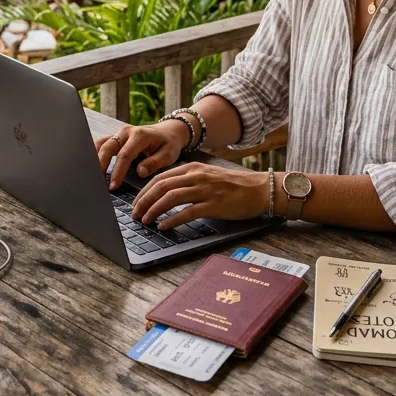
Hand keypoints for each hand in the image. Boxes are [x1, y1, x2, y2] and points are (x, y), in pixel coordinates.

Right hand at [95, 121, 189, 189]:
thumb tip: (140, 172)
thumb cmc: (169, 144)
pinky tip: (93, 167)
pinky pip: (102, 143)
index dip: (117, 172)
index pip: (124, 155)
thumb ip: (154, 163)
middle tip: (98, 183)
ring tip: (93, 176)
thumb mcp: (168, 154)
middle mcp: (127, 131)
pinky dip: (95, 154)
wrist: (168, 131)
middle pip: (107, 148)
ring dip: (95, 159)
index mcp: (140, 135)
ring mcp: (119, 133)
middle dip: (100, 165)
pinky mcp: (116, 137)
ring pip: (101, 144)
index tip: (113, 186)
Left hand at [132, 162, 267, 229]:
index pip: (161, 177)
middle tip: (135, 213)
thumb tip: (166, 193)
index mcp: (193, 168)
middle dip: (144, 201)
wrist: (260, 189)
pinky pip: (187, 212)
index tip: (136, 202)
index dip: (144, 191)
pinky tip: (163, 226)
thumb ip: (189, 181)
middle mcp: (197, 176)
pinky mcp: (214, 205)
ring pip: (170, 198)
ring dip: (154, 210)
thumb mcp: (208, 176)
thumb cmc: (235, 186)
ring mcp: (205, 190)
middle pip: (161, 186)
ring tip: (145, 220)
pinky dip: (172, 220)